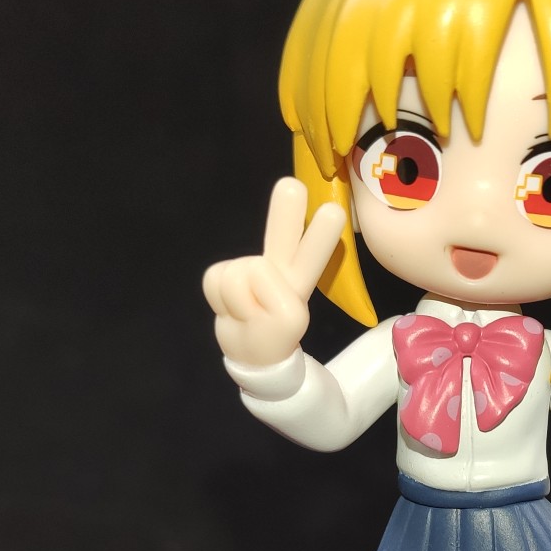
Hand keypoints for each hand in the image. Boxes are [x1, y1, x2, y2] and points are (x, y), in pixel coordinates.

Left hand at [203, 178, 346, 366]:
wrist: (258, 356)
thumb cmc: (265, 302)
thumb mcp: (280, 268)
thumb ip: (283, 239)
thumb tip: (285, 201)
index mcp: (304, 272)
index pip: (309, 247)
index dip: (320, 232)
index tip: (335, 211)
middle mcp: (294, 290)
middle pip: (292, 252)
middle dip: (291, 219)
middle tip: (305, 194)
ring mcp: (270, 308)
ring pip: (237, 268)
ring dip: (230, 280)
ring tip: (242, 299)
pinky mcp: (247, 320)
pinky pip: (216, 280)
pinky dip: (216, 292)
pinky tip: (231, 307)